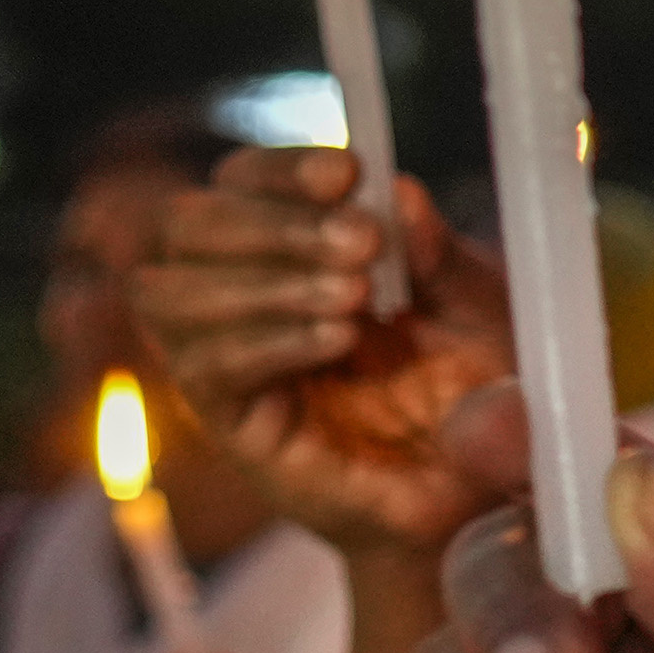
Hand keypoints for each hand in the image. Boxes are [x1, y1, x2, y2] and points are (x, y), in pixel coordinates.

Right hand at [138, 144, 514, 558]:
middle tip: (359, 242)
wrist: (483, 483)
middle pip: (187, 223)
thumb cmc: (479, 381)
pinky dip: (267, 342)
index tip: (347, 173)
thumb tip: (400, 193)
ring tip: (351, 297)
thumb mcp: (479, 310)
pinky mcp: (233, 422)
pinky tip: (335, 340)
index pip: (241, 182)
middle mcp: (238, 291)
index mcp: (291, 244)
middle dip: (271, 223)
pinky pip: (206, 367)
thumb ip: (440, 257)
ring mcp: (226, 358)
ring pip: (170, 293)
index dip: (280, 170)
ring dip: (261, 282)